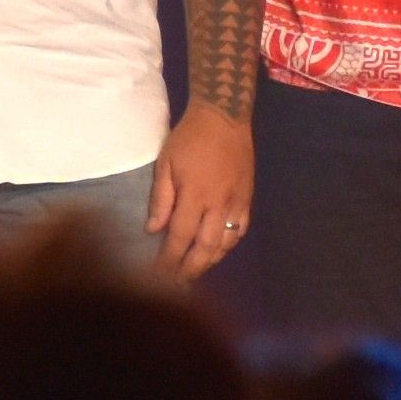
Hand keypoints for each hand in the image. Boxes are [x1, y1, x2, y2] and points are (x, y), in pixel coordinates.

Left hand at [145, 103, 256, 280]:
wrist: (225, 116)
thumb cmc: (189, 138)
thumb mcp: (166, 162)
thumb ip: (160, 198)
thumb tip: (152, 230)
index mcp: (195, 194)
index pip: (180, 236)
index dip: (169, 259)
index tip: (158, 275)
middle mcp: (219, 203)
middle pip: (205, 247)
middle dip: (190, 268)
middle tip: (177, 283)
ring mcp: (237, 202)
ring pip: (225, 243)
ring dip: (210, 261)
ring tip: (195, 271)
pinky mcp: (248, 197)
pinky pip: (241, 229)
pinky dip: (229, 245)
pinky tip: (218, 251)